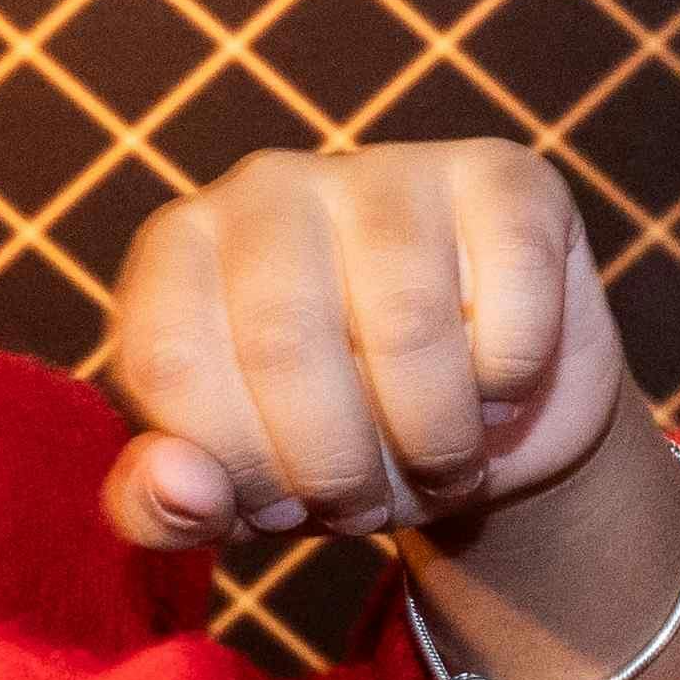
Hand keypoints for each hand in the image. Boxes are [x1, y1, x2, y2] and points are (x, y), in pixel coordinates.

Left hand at [94, 143, 627, 551]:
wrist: (483, 416)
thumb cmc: (339, 442)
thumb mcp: (243, 494)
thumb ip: (168, 507)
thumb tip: (178, 488)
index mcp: (179, 250)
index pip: (171, 364)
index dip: (234, 468)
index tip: (279, 508)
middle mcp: (269, 188)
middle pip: (283, 343)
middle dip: (333, 467)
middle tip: (364, 509)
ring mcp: (388, 170)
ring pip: (407, 323)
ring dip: (432, 439)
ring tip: (438, 467)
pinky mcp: (501, 177)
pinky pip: (512, 286)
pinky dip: (510, 378)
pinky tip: (497, 396)